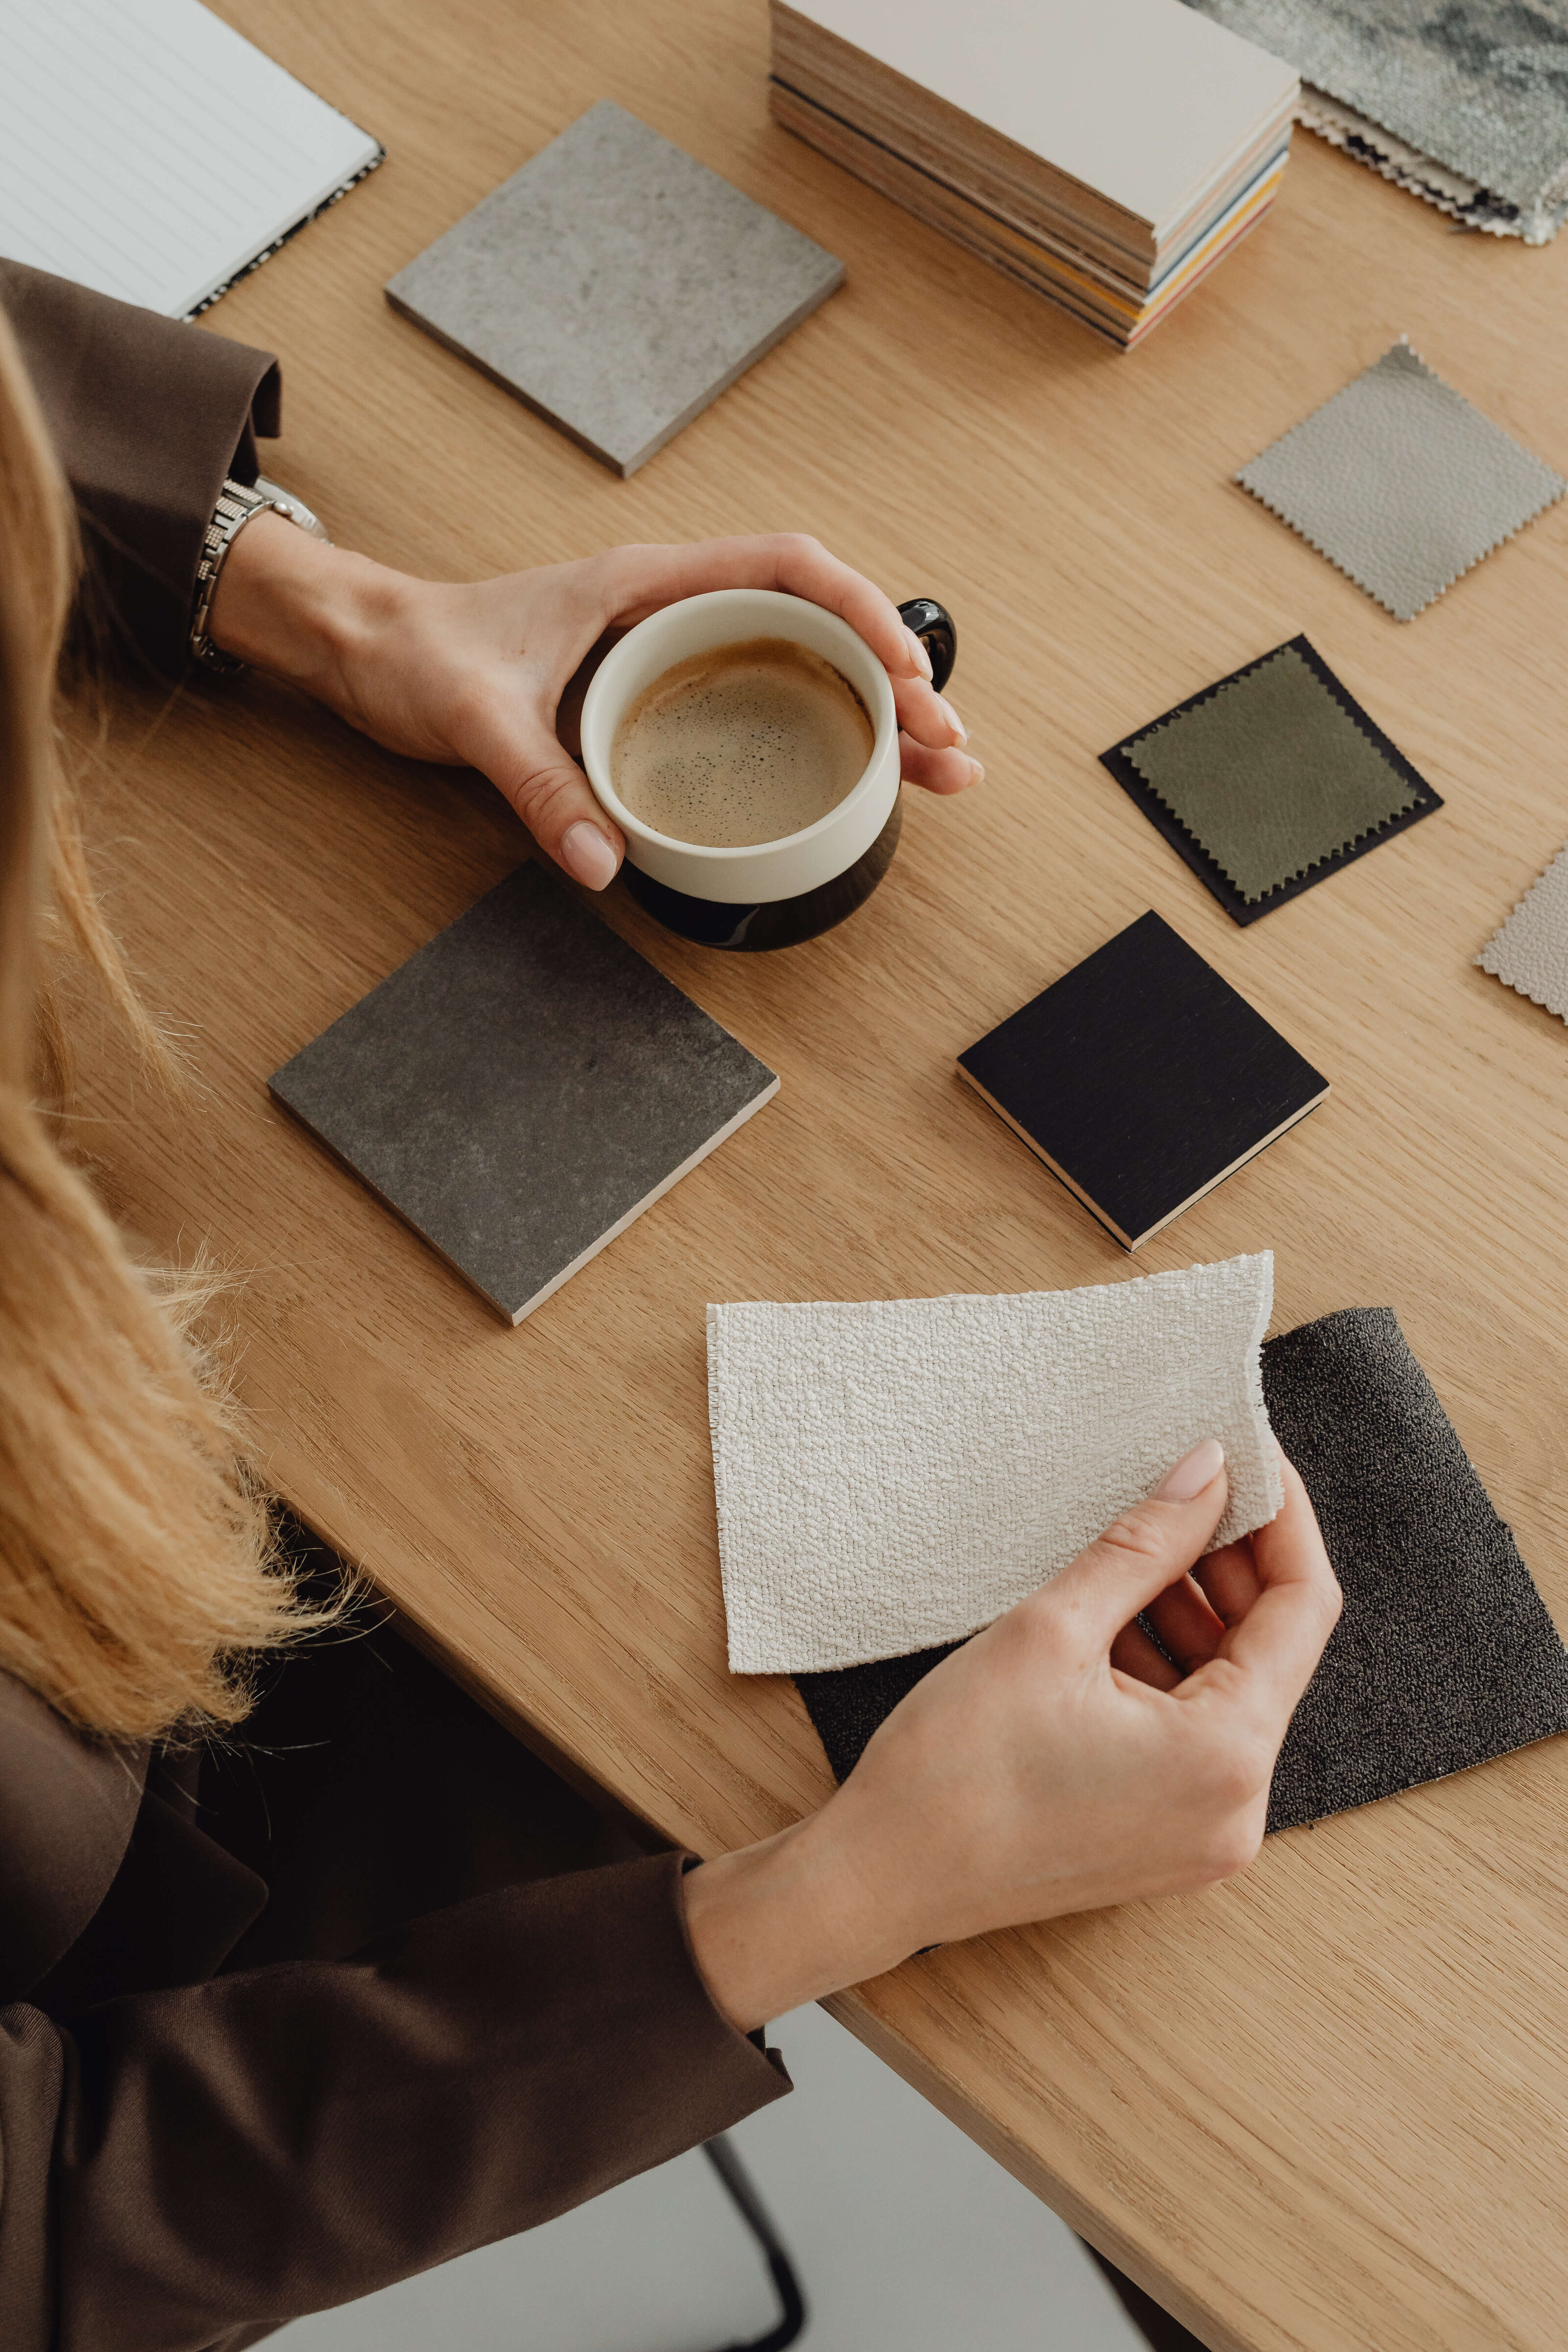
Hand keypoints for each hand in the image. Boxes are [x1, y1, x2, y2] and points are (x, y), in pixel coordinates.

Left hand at [209, 517, 981, 887]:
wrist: (366, 647)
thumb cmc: (417, 651)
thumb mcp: (474, 717)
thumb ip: (538, 785)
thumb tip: (606, 859)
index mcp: (648, 585)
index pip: (786, 570)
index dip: (860, 613)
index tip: (904, 670)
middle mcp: (672, 609)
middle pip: (815, 627)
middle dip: (894, 681)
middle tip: (949, 746)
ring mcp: (669, 652)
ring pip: (798, 667)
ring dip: (869, 714)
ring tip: (934, 769)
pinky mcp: (656, 693)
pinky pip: (758, 701)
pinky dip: (815, 734)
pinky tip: (851, 777)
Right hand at [684, 1441, 1340, 2031]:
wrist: (881, 1877)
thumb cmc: (955, 1765)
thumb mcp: (1051, 1629)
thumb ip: (1144, 1545)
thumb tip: (1208, 1474)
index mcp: (1225, 1758)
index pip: (1303, 1609)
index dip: (1282, 1521)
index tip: (1251, 1458)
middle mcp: (1237, 1809)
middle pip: (1273, 1652)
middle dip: (1232, 1564)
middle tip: (1185, 1488)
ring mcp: (1204, 1835)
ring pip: (1231, 1691)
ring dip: (1193, 1614)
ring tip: (1134, 1549)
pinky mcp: (1165, 1840)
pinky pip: (1195, 1735)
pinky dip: (1167, 1670)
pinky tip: (1112, 1620)